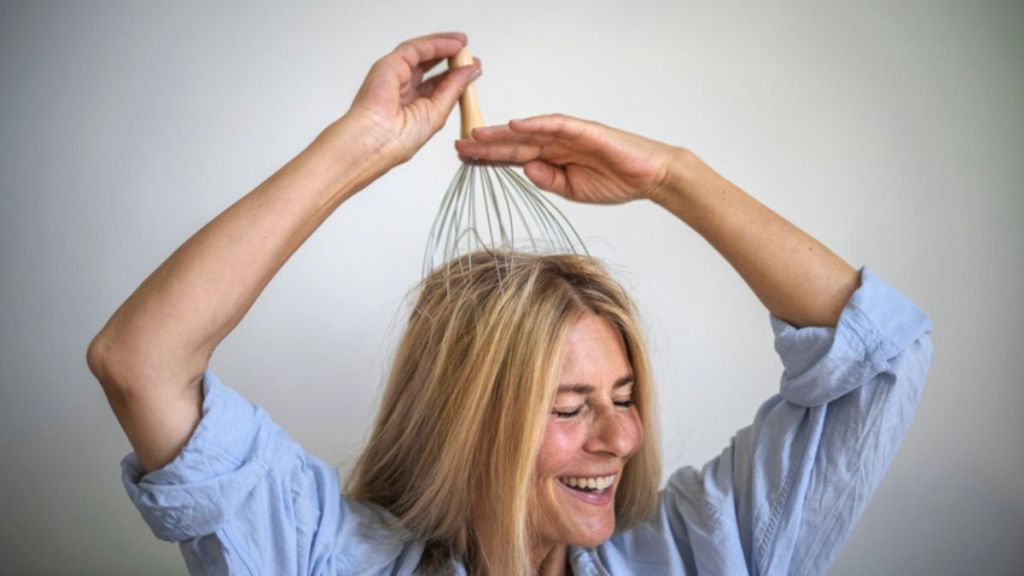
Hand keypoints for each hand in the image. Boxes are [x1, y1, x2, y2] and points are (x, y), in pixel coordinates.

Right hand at [344, 32, 481, 165]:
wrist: (377, 140)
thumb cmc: (398, 139)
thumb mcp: (437, 112)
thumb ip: (454, 89)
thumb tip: (471, 71)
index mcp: (412, 104)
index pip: (436, 84)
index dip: (455, 75)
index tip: (473, 68)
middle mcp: (403, 88)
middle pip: (429, 65)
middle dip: (450, 57)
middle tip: (468, 54)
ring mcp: (395, 75)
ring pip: (422, 53)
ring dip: (444, 46)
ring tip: (463, 43)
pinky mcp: (390, 64)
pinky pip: (417, 49)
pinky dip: (436, 45)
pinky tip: (453, 45)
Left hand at [454, 114, 680, 204]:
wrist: (648, 176)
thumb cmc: (614, 181)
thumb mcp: (573, 190)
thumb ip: (549, 180)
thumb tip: (525, 170)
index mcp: (551, 159)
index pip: (513, 156)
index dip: (489, 157)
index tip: (464, 158)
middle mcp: (555, 144)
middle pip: (514, 142)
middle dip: (486, 144)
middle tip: (459, 144)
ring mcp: (569, 135)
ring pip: (529, 131)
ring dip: (503, 132)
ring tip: (478, 134)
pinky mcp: (585, 130)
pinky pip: (557, 125)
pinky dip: (537, 124)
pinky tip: (517, 124)